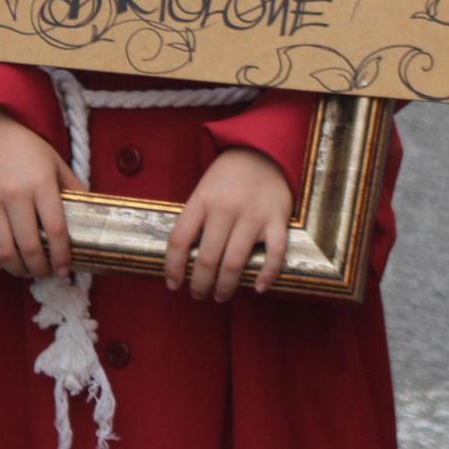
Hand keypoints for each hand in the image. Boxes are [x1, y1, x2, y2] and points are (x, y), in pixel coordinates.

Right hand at [0, 112, 85, 278]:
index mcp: (41, 184)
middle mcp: (15, 194)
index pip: (55, 231)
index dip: (62, 256)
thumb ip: (73, 189)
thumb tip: (91, 215)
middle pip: (30, 247)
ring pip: (4, 250)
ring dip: (17, 269)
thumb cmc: (27, 147)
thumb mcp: (56, 163)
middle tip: (45, 273)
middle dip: (40, 268)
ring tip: (25, 271)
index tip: (65, 269)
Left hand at [164, 146, 291, 300]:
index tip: (172, 284)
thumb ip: (196, 219)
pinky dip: (267, 274)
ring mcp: (252, 215)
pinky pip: (274, 253)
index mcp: (202, 200)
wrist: (263, 151)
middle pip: (206, 258)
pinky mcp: (277, 220)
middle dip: (199, 284)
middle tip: (198, 294)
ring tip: (220, 296)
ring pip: (234, 262)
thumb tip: (183, 259)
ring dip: (225, 286)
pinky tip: (258, 288)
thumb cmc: (228, 177)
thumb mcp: (204, 190)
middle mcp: (225, 209)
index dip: (172, 268)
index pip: (179, 240)